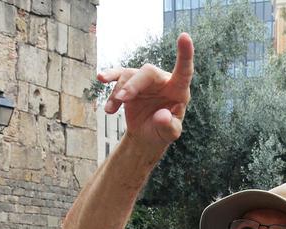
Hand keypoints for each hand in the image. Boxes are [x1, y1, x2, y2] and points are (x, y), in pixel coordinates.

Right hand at [98, 34, 193, 150]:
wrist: (147, 135)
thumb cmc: (163, 131)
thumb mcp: (169, 133)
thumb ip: (169, 126)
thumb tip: (162, 116)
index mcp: (178, 90)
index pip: (184, 71)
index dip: (185, 54)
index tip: (185, 36)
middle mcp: (162, 81)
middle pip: (147, 72)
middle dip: (133, 84)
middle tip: (122, 98)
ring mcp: (145, 80)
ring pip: (129, 75)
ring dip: (118, 91)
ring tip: (110, 111)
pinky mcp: (130, 83)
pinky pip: (118, 75)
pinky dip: (109, 78)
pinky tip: (100, 79)